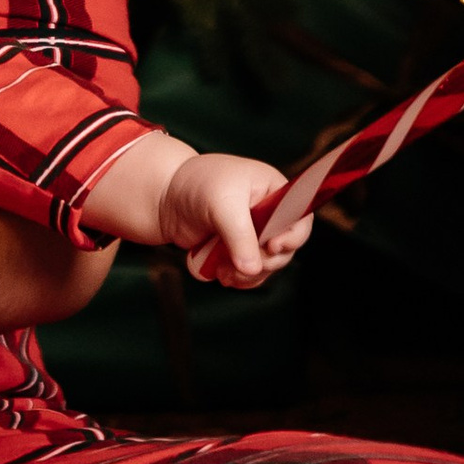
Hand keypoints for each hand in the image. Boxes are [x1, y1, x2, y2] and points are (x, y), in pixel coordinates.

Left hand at [158, 150, 307, 289]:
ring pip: (267, 266)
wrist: (162, 197)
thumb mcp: (221, 205)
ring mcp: (255, 233)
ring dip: (246, 275)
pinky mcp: (239, 250)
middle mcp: (269, 213)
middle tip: (239, 266)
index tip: (271, 246)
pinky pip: (249, 273)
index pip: (300, 217)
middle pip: (285, 249)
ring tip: (222, 272)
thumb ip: (240, 236)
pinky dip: (236, 278)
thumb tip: (253, 270)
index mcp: (274, 190)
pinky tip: (218, 274)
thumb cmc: (194, 186)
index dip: (292, 237)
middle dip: (262, 262)